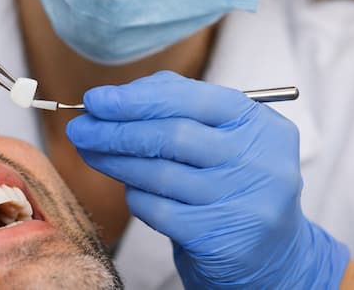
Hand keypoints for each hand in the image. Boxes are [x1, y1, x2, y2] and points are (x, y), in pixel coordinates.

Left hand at [67, 71, 349, 289]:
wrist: (272, 256)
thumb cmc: (235, 183)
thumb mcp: (226, 139)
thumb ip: (182, 109)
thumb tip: (117, 98)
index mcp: (260, 125)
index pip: (193, 98)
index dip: (137, 97)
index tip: (96, 99)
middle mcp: (259, 161)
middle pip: (172, 135)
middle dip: (117, 129)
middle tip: (80, 127)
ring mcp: (242, 201)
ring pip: (160, 173)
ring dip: (115, 160)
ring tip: (90, 151)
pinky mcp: (219, 238)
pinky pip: (159, 209)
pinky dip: (136, 195)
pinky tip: (128, 188)